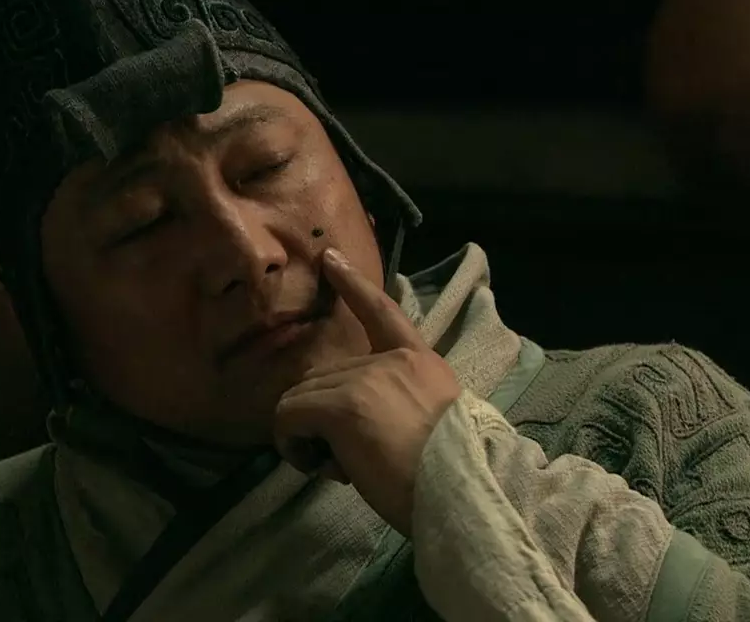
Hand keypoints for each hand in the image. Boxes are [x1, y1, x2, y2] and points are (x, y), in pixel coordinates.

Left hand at [274, 247, 461, 536]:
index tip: (330, 258)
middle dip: (324, 419)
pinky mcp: (340, 406)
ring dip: (308, 435)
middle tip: (347, 458)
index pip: (382, 311)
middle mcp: (391, 361)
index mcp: (421, 361)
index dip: (353, 284)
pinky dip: (293, 445)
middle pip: (324, 376)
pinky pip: (289, 417)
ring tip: (339, 466)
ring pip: (301, 397)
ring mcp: (364, 380)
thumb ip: (397, 401)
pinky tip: (320, 467)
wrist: (460, 491)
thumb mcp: (434, 419)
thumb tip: (352, 420)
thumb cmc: (453, 472)